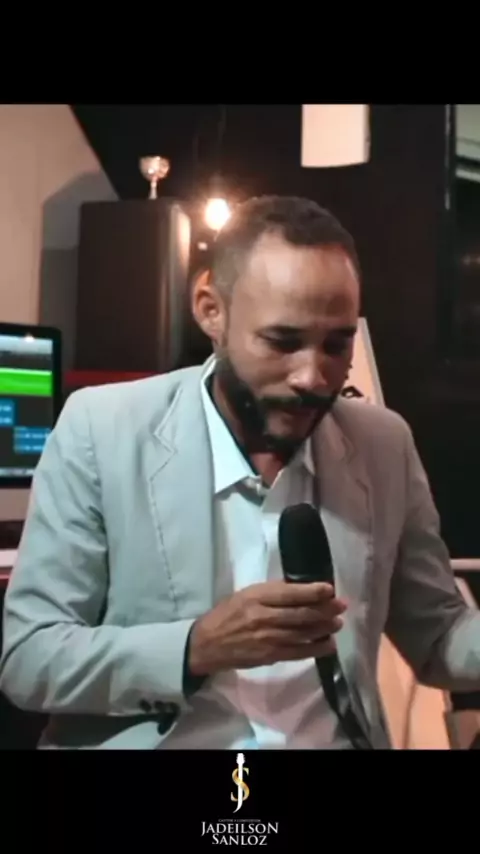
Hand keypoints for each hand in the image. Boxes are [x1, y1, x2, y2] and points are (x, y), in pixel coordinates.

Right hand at [188, 580, 345, 675]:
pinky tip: (328, 644)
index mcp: (256, 597)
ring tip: (338, 623)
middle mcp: (264, 617)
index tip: (330, 589)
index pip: (290, 593)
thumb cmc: (227, 614)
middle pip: (301, 614)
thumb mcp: (245, 595)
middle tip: (341, 606)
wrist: (208, 644)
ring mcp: (268, 639)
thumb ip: (271, 593)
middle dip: (325, 609)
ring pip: (303, 633)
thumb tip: (300, 590)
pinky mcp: (271, 656)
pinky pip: (299, 652)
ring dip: (324, 628)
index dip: (313, 591)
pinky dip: (316, 648)